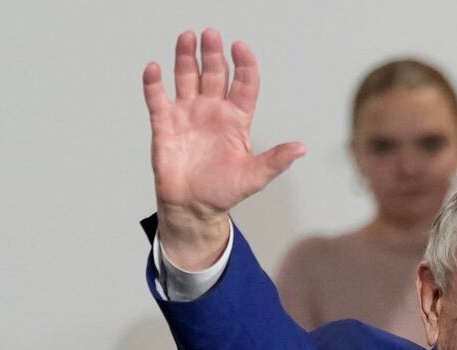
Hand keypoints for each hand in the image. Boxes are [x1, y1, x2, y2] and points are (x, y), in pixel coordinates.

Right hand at [142, 30, 305, 267]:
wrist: (192, 208)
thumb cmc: (223, 192)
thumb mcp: (254, 177)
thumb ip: (275, 161)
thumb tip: (301, 148)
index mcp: (236, 120)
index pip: (243, 84)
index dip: (244, 65)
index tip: (240, 47)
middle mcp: (212, 111)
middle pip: (215, 74)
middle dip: (213, 54)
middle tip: (211, 35)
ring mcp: (188, 114)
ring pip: (187, 78)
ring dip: (186, 58)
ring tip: (187, 37)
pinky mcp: (165, 124)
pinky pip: (158, 98)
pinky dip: (154, 83)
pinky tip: (154, 69)